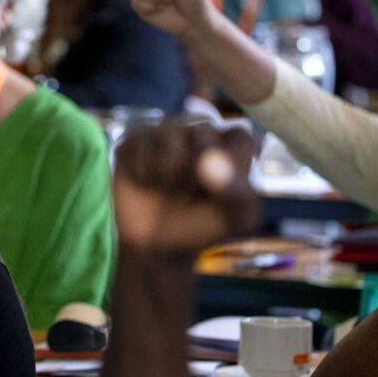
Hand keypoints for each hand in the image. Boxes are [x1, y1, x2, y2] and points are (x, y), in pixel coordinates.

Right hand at [114, 120, 259, 253]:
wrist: (153, 245)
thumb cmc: (200, 226)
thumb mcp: (234, 219)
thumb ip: (238, 192)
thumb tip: (211, 160)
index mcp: (231, 147)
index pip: (241, 136)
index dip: (231, 162)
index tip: (222, 190)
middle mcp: (201, 132)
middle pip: (204, 131)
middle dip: (196, 170)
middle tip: (189, 192)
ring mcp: (167, 132)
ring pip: (171, 135)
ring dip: (169, 173)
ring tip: (166, 188)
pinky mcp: (136, 138)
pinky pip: (141, 144)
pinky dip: (144, 171)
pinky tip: (145, 182)